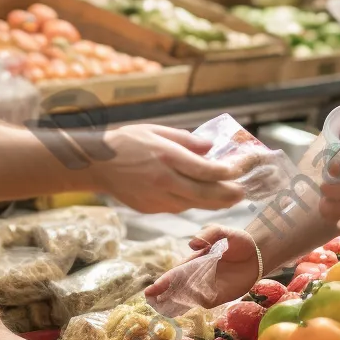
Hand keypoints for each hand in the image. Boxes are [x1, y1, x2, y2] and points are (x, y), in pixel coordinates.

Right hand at [97, 125, 244, 213]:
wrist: (96, 164)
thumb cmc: (127, 142)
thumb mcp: (157, 131)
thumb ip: (186, 140)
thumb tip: (211, 148)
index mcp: (167, 157)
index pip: (207, 170)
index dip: (229, 172)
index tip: (241, 169)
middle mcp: (164, 180)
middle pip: (206, 195)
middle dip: (229, 195)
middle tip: (243, 192)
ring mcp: (157, 198)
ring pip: (194, 205)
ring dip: (214, 202)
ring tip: (228, 196)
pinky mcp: (150, 208)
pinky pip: (178, 207)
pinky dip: (192, 203)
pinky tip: (199, 197)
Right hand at [145, 224, 260, 309]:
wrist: (259, 253)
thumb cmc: (238, 240)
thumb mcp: (221, 231)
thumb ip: (207, 234)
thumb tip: (192, 245)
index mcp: (195, 261)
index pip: (176, 273)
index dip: (164, 282)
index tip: (151, 290)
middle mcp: (199, 276)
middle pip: (178, 288)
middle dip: (164, 295)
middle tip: (151, 302)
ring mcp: (209, 287)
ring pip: (188, 298)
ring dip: (175, 303)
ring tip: (162, 310)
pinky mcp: (221, 296)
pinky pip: (204, 302)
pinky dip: (194, 304)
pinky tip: (184, 308)